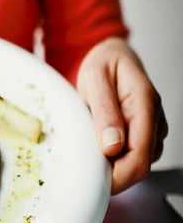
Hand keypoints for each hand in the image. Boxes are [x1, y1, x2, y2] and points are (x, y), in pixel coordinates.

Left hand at [76, 37, 167, 193]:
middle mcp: (155, 119)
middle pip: (139, 164)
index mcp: (145, 103)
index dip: (119, 175)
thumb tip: (112, 146)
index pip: (140, 155)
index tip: (95, 180)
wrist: (112, 57)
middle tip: (83, 158)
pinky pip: (131, 155)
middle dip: (112, 171)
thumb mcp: (94, 79)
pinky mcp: (146, 135)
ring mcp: (153, 129)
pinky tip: (99, 139)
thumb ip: (104, 110)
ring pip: (136, 162)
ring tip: (90, 137)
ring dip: (112, 162)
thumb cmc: (103, 65)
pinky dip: (113, 155)